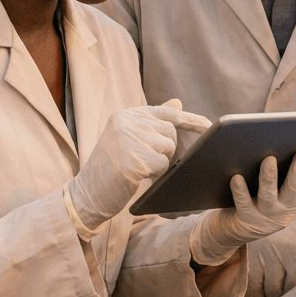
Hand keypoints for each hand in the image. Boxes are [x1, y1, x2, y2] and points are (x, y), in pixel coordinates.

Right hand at [67, 100, 210, 232]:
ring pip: (167, 148)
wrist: (86, 193)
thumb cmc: (110, 168)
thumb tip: (177, 102)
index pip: (166, 113)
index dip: (190, 120)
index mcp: (126, 115)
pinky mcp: (132, 159)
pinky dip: (155, 174)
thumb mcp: (128, 139)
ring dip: (160, 163)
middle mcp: (126, 122)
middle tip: (145, 161)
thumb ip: (151, 123)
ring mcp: (128, 139)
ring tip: (138, 168)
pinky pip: (161, 164)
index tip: (209, 126)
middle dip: (166, 150)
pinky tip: (138, 176)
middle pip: (170, 132)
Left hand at [190, 146, 295, 265]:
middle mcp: (284, 208)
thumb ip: (285, 175)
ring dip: (269, 177)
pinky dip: (240, 190)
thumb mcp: (279, 194)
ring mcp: (265, 215)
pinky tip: (236, 177)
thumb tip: (285, 142)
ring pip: (268, 195)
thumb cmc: (261, 202)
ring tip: (269, 159)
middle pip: (293, 186)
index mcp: (295, 200)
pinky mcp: (246, 220)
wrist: (239, 231)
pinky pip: (243, 203)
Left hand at [244, 201, 295, 296]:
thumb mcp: (267, 230)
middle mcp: (260, 252)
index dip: (250, 294)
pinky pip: (292, 285)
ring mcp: (277, 257)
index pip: (245, 278)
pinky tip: (294, 295)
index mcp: (250, 244)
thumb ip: (259, 248)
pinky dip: (293, 293)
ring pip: (275, 290)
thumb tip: (257, 271)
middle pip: (258, 288)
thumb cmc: (291, 215)